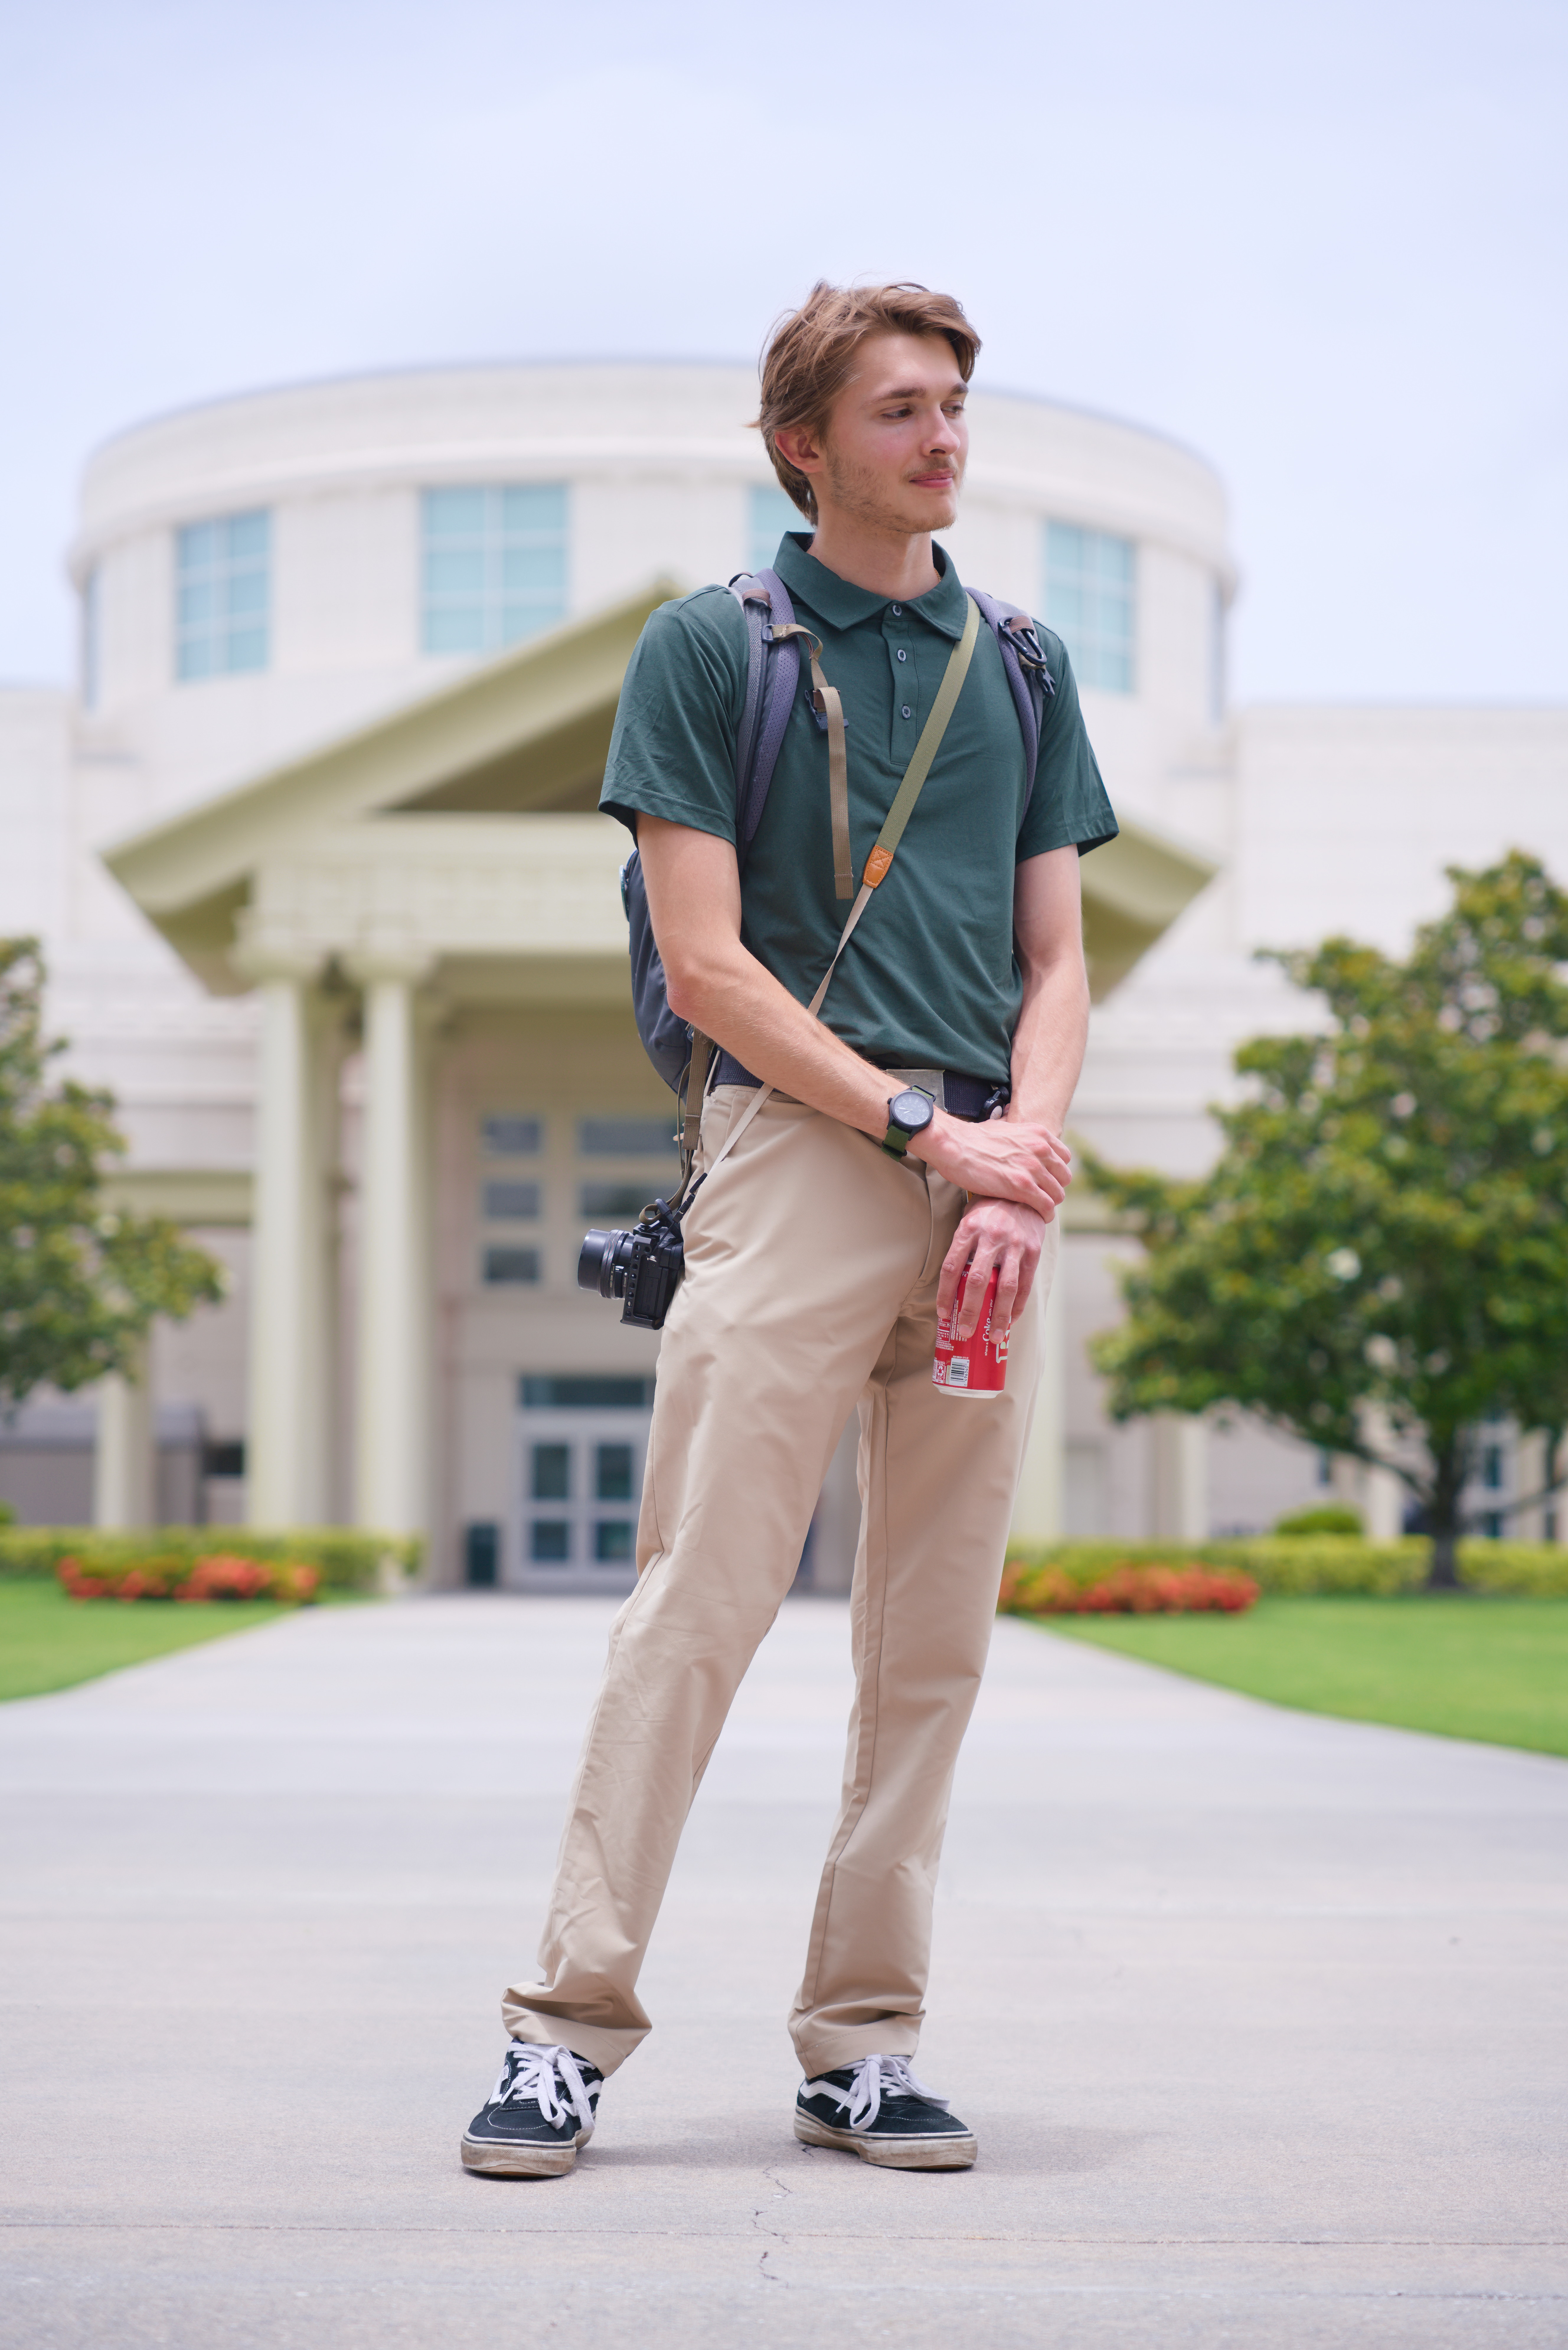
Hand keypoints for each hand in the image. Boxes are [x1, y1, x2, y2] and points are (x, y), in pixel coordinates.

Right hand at [910, 1108, 1070, 1219]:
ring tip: (1037, 1208)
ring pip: (1058, 1194)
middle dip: (1053, 1188)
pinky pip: (1046, 1206)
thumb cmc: (973, 1138)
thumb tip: (1023, 1143)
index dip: (1055, 1171)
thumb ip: (1022, 1138)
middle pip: (1064, 1177)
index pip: (1065, 1157)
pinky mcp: (1022, 1187)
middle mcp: (1040, 1149)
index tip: (1045, 1179)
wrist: (954, 1145)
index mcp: (1039, 1134)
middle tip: (1040, 1196)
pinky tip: (1036, 1216)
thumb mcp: (1006, 1128)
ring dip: (1049, 1203)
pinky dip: (1044, 1214)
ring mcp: (1032, 1168)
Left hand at [938, 1198, 1050, 1339]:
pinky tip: (1011, 1320)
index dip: (945, 1295)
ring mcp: (1015, 1244)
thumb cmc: (989, 1208)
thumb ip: (962, 1248)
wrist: (1023, 1188)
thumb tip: (952, 1286)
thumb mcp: (968, 1219)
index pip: (952, 1268)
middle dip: (970, 1311)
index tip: (943, 1315)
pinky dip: (1018, 1305)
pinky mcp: (1033, 1250)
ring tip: (994, 1337)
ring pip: (1006, 1287)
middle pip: (978, 1281)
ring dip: (999, 1316)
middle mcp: (991, 1237)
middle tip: (964, 1333)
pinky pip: (1025, 1284)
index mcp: (968, 1229)